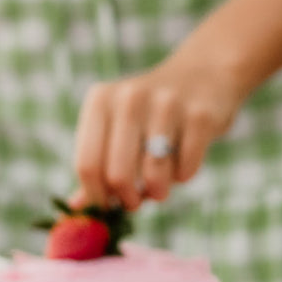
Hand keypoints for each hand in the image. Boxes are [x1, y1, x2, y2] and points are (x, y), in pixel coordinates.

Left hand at [72, 50, 247, 210]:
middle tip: (135, 202)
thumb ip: (97, 163)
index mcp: (101, 100)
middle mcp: (130, 98)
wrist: (204, 74)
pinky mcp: (200, 117)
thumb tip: (77, 207)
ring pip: (154, 177)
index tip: (108, 205)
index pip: (87, 165)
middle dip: (128, 200)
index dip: (96, 196)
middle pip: (117, 176)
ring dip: (157, 192)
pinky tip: (183, 161)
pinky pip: (186, 170)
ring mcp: (167, 105)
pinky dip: (183, 176)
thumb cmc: (150, 112)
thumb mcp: (116, 126)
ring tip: (159, 184)